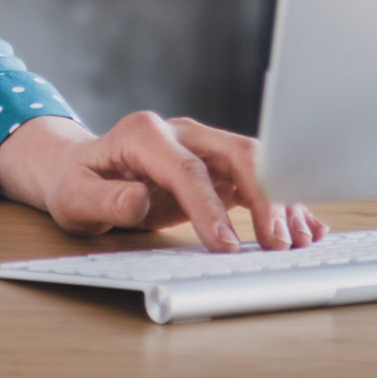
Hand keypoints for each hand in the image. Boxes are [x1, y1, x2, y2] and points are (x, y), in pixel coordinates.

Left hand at [0, 113, 323, 252]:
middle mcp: (180, 133)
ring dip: (279, 200)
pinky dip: (279, 203)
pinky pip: (253, 181)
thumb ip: (104, 199)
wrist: (77, 169)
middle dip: (263, 197)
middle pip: (235, 154)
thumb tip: (138, 200)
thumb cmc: (76, 182)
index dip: (211, 206)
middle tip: (277, 244)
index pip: (188, 168)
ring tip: (298, 240)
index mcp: (145, 134)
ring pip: (253, 165)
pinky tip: (303, 226)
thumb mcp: (74, 196)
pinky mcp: (214, 166)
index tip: (226, 245)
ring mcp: (201, 146)